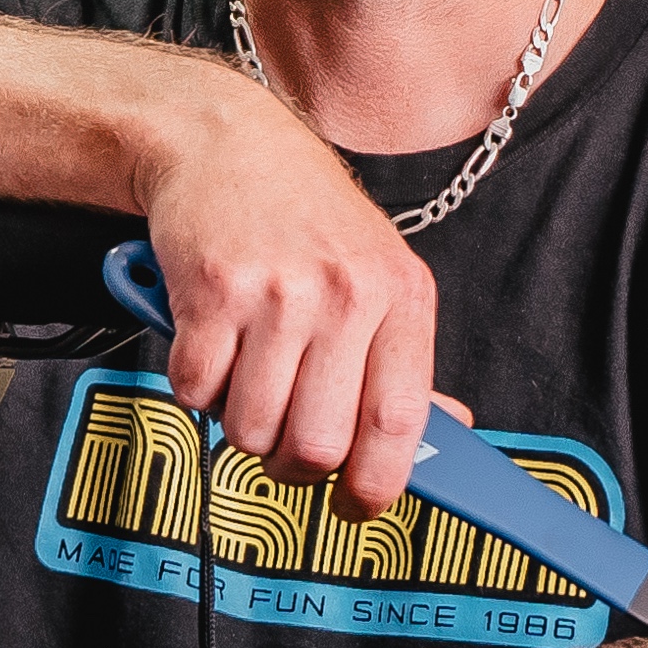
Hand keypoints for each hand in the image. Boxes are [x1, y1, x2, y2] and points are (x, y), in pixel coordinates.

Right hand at [141, 80, 436, 510]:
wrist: (222, 142)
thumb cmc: (302, 216)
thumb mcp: (376, 274)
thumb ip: (405, 360)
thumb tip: (451, 428)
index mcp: (400, 295)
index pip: (398, 424)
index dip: (374, 487)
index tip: (355, 505)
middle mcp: (345, 293)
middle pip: (316, 445)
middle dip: (290, 465)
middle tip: (281, 440)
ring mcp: (277, 293)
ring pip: (251, 428)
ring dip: (239, 423)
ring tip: (245, 375)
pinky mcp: (211, 292)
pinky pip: (196, 390)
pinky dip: (195, 385)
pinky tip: (211, 343)